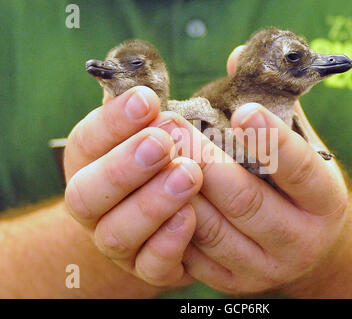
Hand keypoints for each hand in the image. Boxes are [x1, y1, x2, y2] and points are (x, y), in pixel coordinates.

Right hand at [64, 86, 202, 287]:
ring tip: (188, 175)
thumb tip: (183, 66)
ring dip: (151, 203)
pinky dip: (168, 243)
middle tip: (163, 141)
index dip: (114, 122)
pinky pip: (150, 266)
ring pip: (115, 233)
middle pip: (88, 192)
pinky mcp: (146, 268)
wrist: (162, 218)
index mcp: (91, 164)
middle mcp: (94, 205)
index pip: (87, 141)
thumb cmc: (165, 161)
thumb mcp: (157, 129)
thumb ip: (156, 105)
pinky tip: (190, 217)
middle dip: (126, 165)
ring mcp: (117, 241)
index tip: (148, 100)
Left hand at [151, 46, 348, 293]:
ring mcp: (267, 269)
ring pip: (213, 230)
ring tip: (158, 152)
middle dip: (204, 161)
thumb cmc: (296, 183)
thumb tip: (238, 57)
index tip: (244, 109)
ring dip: (179, 188)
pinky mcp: (235, 283)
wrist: (304, 240)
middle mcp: (302, 241)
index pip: (302, 169)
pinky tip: (158, 191)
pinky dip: (173, 222)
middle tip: (173, 126)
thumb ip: (274, 104)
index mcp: (326, 201)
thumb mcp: (300, 144)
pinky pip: (195, 256)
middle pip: (246, 202)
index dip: (272, 139)